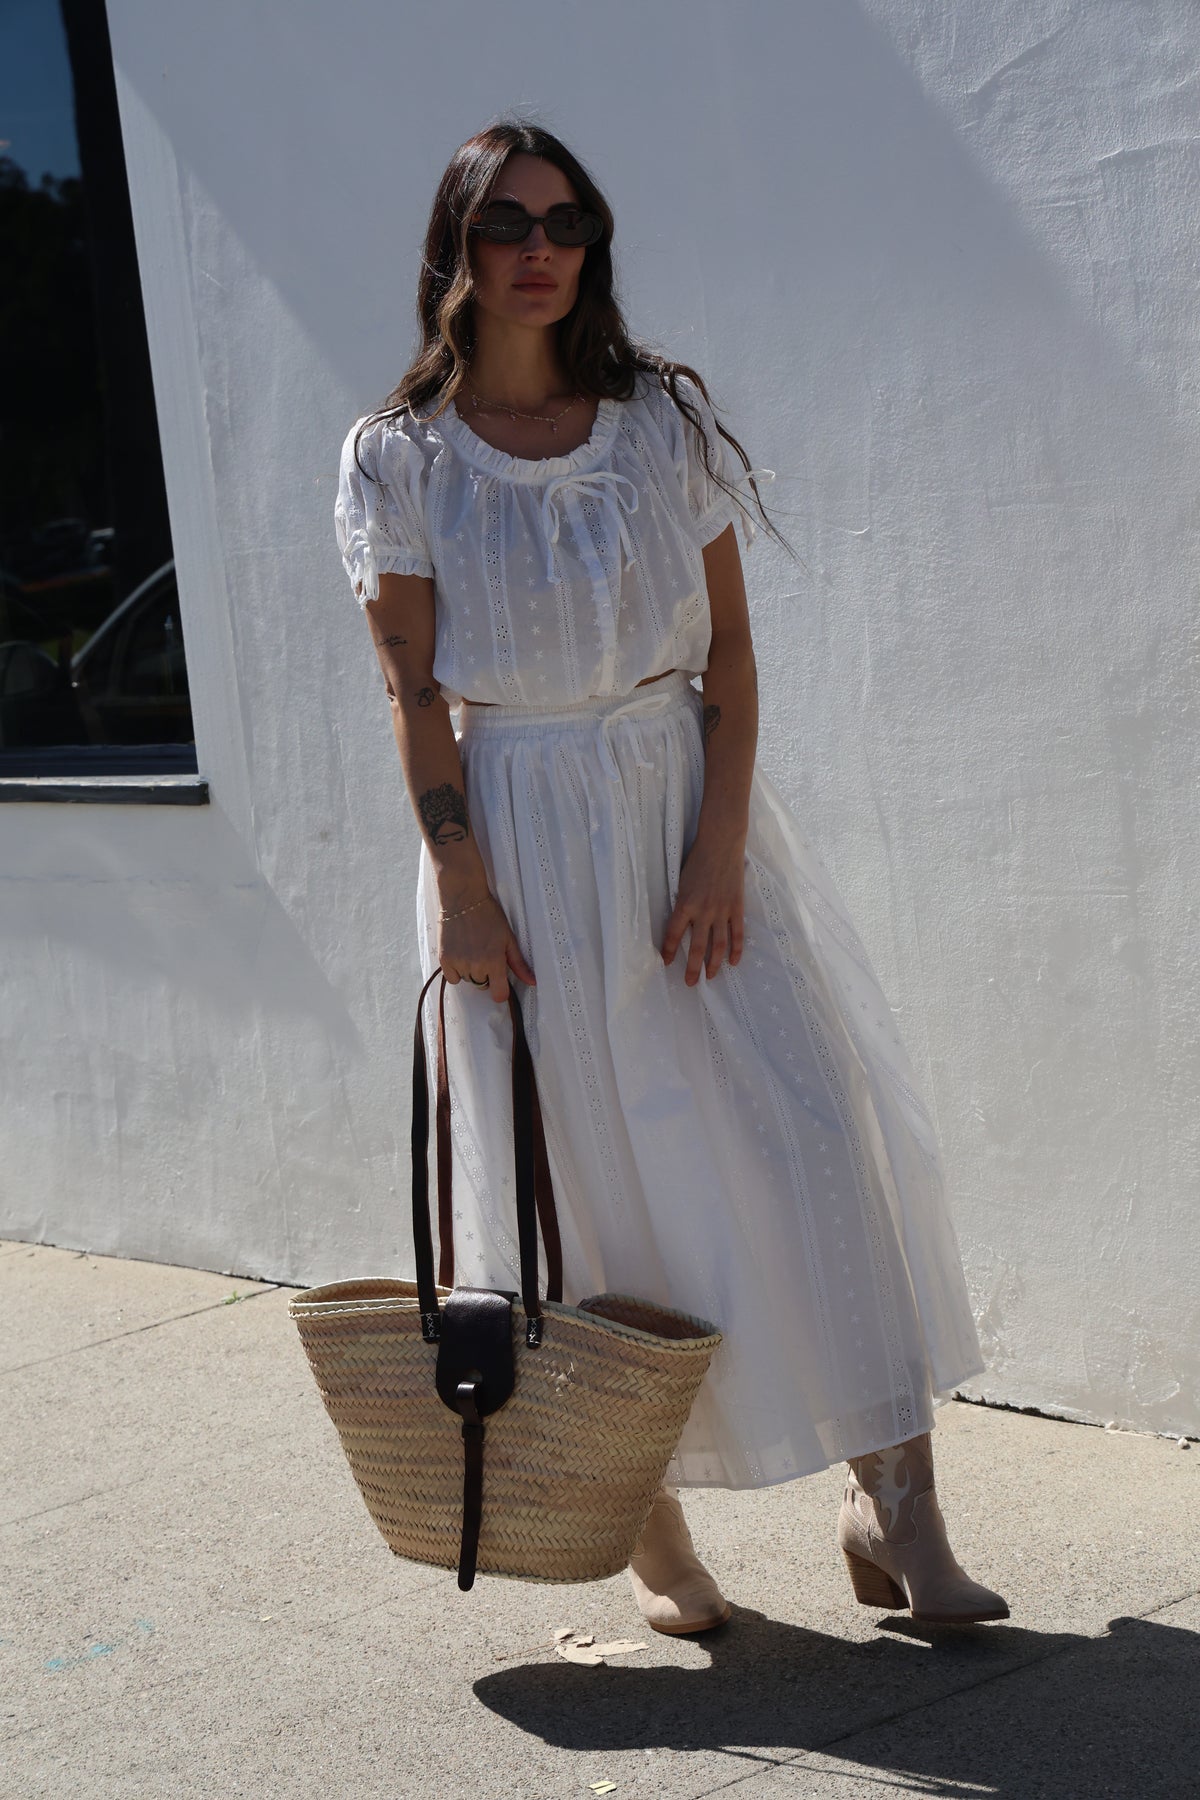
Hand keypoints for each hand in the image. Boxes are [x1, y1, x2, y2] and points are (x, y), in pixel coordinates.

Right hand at [438, 892, 534, 1003]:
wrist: (463, 899)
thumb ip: (519, 963)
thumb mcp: (508, 938)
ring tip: (472, 950)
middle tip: (484, 953)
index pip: (499, 994)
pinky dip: (456, 971)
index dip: (501, 991)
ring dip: (471, 971)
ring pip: (468, 980)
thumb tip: (532, 981)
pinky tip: (460, 954)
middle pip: (483, 986)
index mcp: (494, 962)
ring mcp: (459, 964)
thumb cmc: (488, 916)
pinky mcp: (444, 960)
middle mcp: (476, 966)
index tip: (500, 982)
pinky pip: (452, 978)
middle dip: (486, 975)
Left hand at [661, 833, 745, 985]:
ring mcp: (722, 912)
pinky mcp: (736, 908)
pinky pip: (737, 934)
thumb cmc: (697, 860)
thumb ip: (682, 903)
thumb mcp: (681, 882)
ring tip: (710, 977)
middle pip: (696, 948)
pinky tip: (734, 962)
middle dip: (693, 968)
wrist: (721, 845)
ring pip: (718, 946)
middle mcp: (703, 912)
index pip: (673, 935)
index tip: (666, 962)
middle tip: (691, 983)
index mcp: (685, 904)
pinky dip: (736, 950)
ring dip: (714, 964)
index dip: (668, 951)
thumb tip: (680, 922)